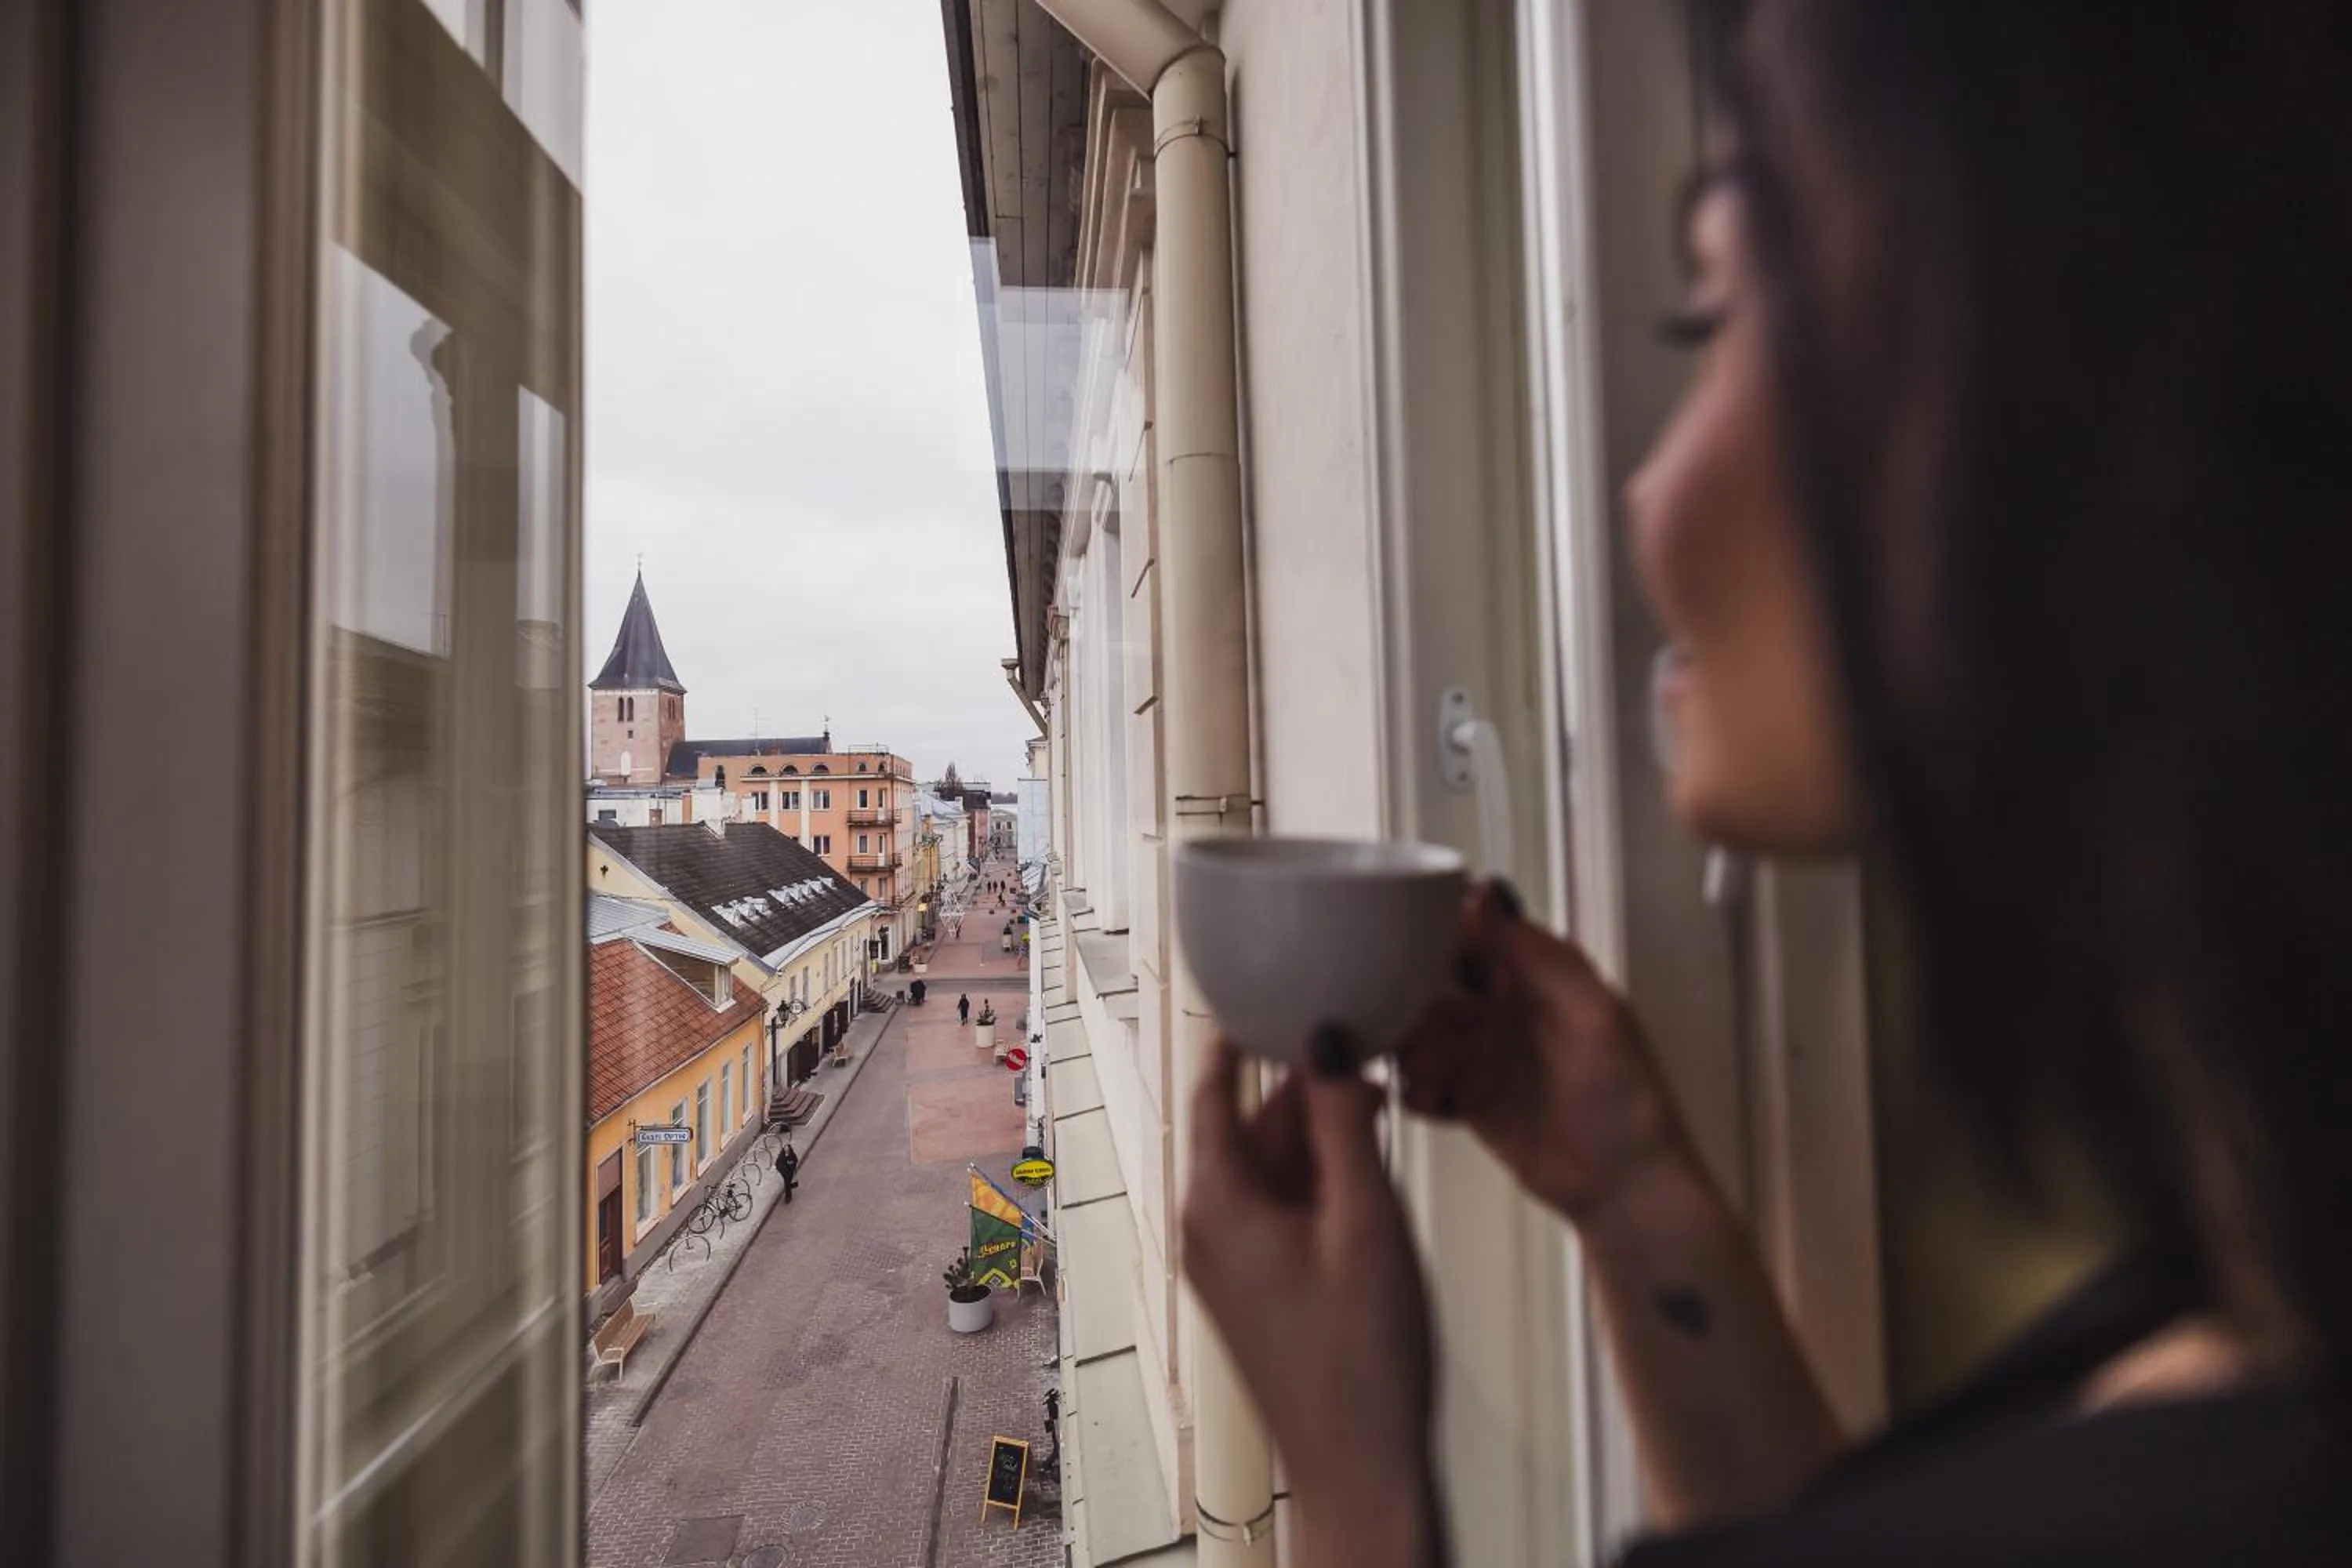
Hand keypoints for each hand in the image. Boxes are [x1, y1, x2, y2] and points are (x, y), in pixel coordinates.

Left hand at [1182, 1036, 1440, 1565]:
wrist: (1361, 1469)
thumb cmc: (1361, 1359)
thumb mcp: (1366, 1218)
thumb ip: (1343, 1121)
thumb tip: (1326, 1037)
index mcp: (1215, 1201)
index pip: (1214, 1087)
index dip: (1245, 1034)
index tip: (1277, 986)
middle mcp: (1207, 1225)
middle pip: (1247, 1123)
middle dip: (1302, 1086)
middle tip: (1363, 1041)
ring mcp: (1229, 1259)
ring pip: (1270, 1164)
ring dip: (1318, 1132)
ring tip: (1380, 1099)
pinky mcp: (1257, 1284)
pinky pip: (1280, 1204)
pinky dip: (1319, 1176)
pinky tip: (1370, 1167)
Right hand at [1396, 883, 1692, 1225]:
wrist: (1626, 1186)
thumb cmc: (1626, 1097)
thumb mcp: (1590, 1015)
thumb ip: (1536, 955)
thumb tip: (1485, 891)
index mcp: (1535, 972)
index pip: (1470, 932)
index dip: (1433, 935)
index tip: (1404, 949)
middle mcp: (1503, 1006)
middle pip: (1431, 984)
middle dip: (1412, 1001)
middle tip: (1414, 1026)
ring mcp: (1484, 1054)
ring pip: (1419, 1034)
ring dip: (1413, 1050)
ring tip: (1435, 1074)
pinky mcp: (1469, 1099)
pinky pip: (1422, 1084)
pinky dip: (1418, 1091)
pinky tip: (1436, 1103)